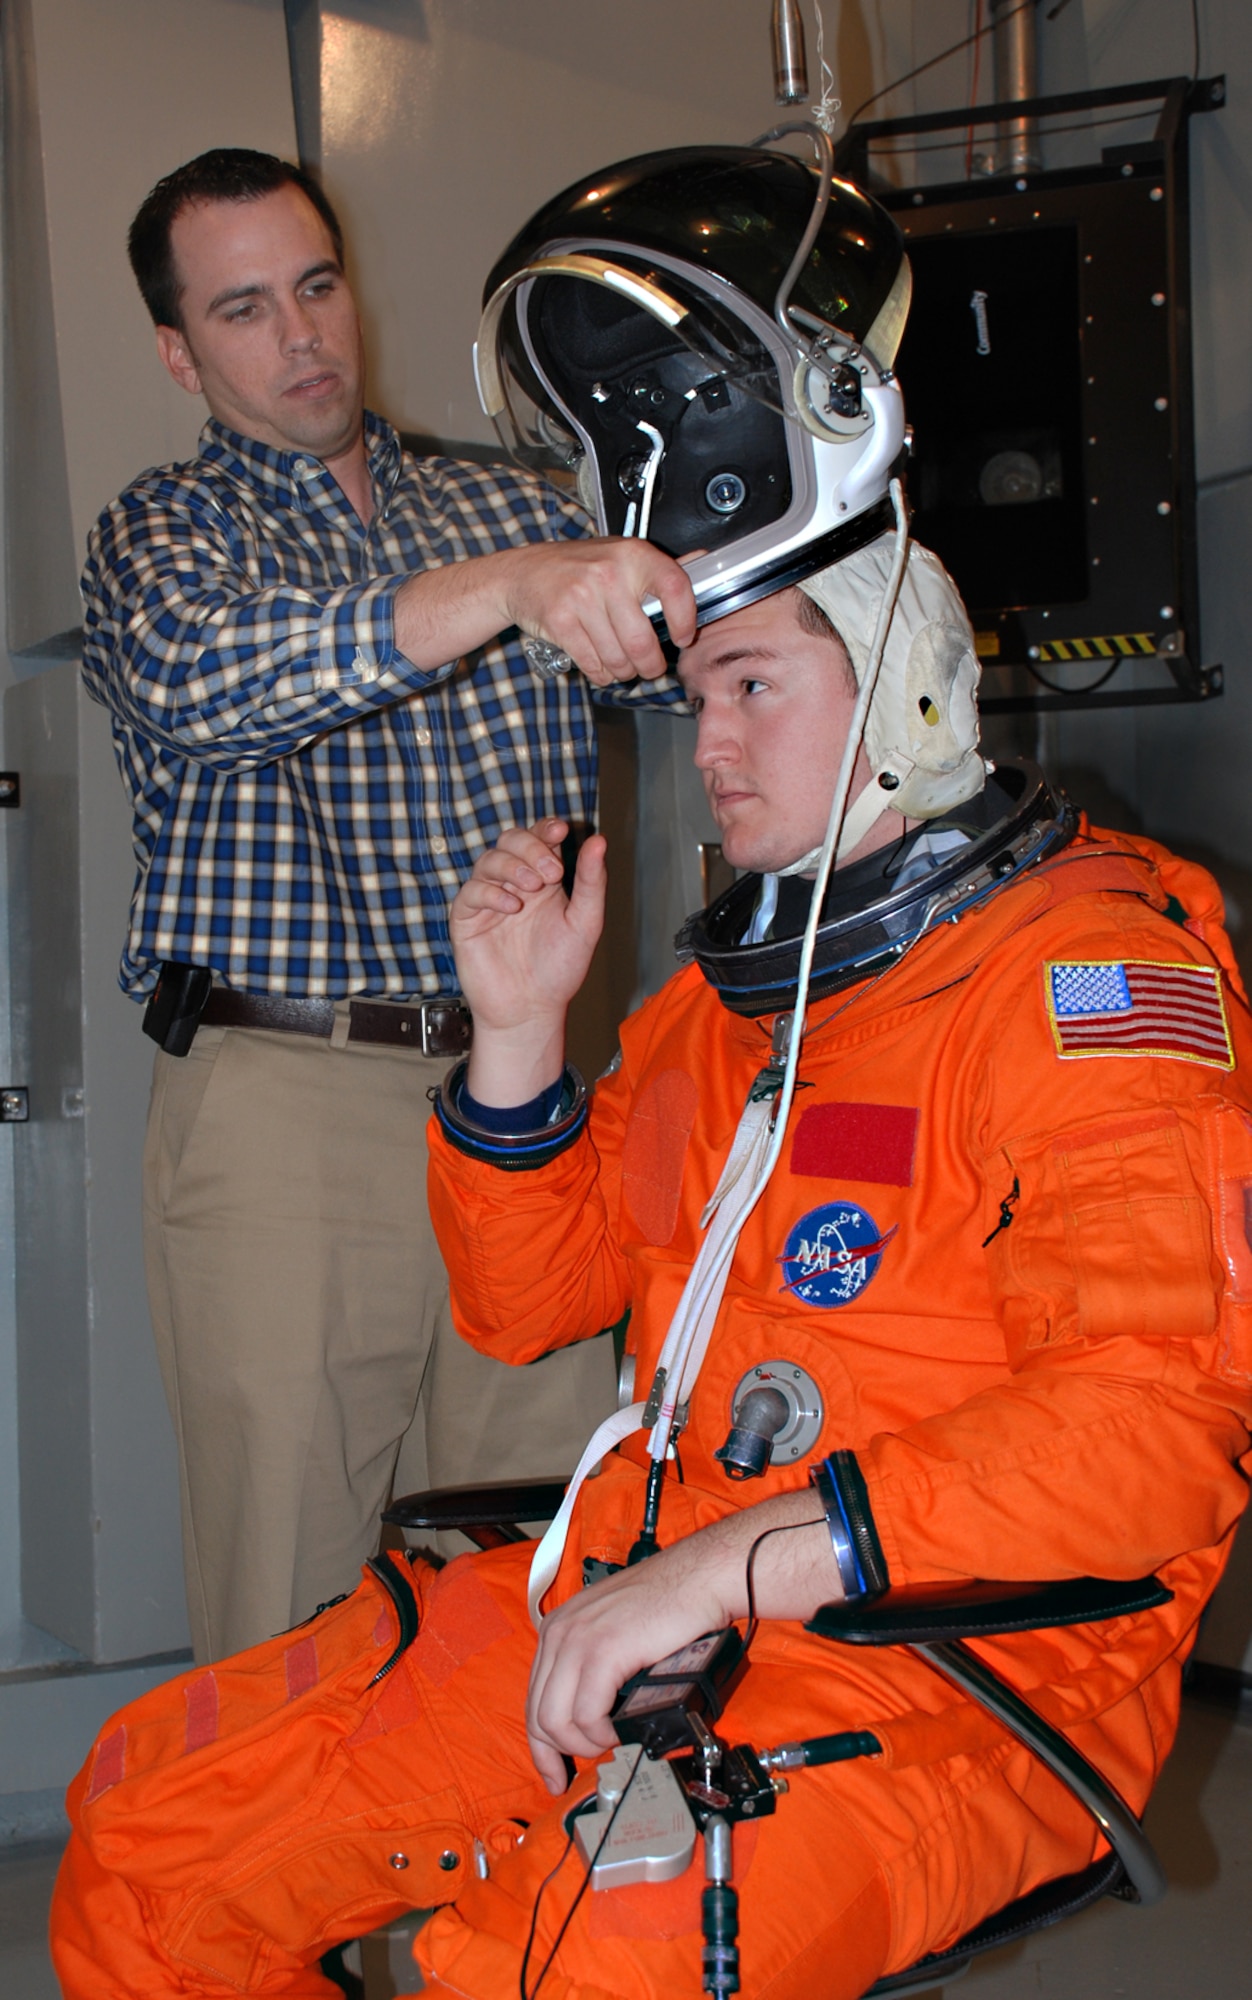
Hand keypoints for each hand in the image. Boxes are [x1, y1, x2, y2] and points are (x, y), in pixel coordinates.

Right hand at [451, 819, 605, 1104]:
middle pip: (510, 840)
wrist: (531, 1009)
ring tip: (532, 888)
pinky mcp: (467, 919)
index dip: (546, 828)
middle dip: (530, 847)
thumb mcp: (584, 923)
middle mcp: (514, 882)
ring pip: (489, 860)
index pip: (540, 838)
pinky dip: (491, 892)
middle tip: (551, 872)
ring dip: (512, 867)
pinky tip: (511, 907)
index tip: (560, 830)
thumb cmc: (559, 969)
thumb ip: (591, 882)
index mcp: (543, 878)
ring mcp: (488, 898)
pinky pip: (471, 892)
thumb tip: (598, 840)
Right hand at [498, 538, 695, 684]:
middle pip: (642, 640)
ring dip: (624, 672)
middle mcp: (609, 573)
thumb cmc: (577, 568)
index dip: (685, 621)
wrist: (523, 572)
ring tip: (622, 666)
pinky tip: (601, 665)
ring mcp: (582, 596)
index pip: (675, 588)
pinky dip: (601, 673)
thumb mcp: (620, 557)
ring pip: (618, 657)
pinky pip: (593, 663)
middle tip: (649, 668)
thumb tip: (704, 564)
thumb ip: (658, 570)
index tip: (683, 638)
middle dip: (649, 665)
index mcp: (633, 555)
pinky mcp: (561, 620)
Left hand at [526, 1538, 730, 1793]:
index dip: (541, 1747)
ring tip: (612, 1743)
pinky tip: (620, 1731)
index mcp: (559, 1629)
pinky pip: (586, 1714)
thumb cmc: (667, 1605)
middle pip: (538, 1715)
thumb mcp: (613, 1633)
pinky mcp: (603, 1650)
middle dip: (558, 1754)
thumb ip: (593, 1667)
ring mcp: (578, 1640)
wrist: (698, 1578)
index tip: (555, 1775)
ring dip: (584, 1745)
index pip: (533, 1700)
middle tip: (583, 1769)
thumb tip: (588, 1719)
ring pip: (555, 1720)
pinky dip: (602, 1734)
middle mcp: (560, 1632)